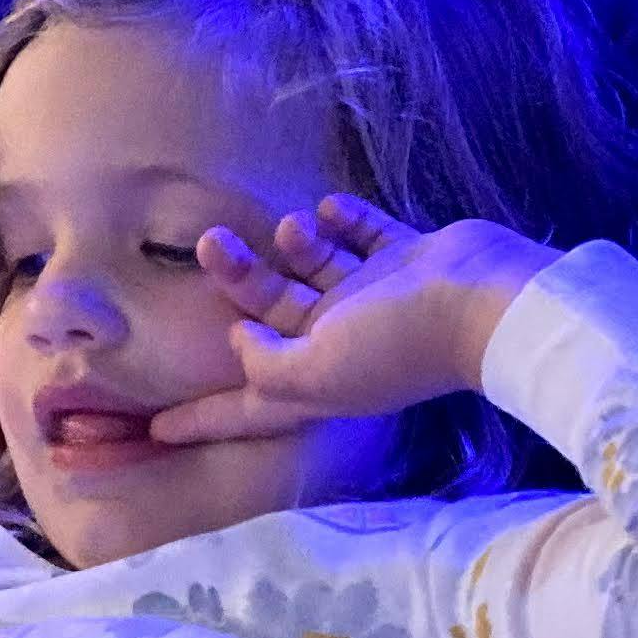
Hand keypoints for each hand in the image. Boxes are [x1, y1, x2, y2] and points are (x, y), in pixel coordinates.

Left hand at [149, 196, 555, 447]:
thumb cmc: (397, 342)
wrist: (484, 300)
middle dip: (238, 281)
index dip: (200, 420)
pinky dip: (345, 221)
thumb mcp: (315, 370)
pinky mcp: (407, 263)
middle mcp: (342, 343)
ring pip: (314, 270)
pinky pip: (364, 236)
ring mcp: (376, 302)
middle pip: (272, 316)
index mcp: (317, 382)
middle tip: (210, 241)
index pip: (246, 408)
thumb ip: (265, 364)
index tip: (152, 431)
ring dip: (292, 244)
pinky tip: (330, 206)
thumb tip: (240, 340)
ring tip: (286, 226)